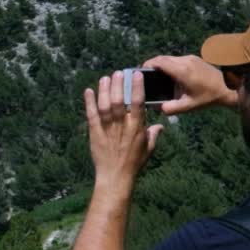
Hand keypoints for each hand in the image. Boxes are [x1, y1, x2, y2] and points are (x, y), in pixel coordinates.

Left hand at [83, 70, 161, 190]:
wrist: (114, 177)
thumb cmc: (134, 163)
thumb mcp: (148, 149)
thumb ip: (153, 135)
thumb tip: (160, 126)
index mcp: (136, 128)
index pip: (138, 104)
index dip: (137, 87)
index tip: (136, 74)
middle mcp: (122, 126)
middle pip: (119, 102)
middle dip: (118, 85)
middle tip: (118, 72)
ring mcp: (107, 129)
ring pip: (105, 106)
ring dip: (104, 90)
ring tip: (105, 78)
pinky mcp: (94, 134)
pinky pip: (91, 115)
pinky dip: (89, 103)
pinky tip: (88, 91)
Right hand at [142, 54, 236, 114]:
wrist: (227, 87)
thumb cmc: (207, 97)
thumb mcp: (189, 106)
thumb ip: (172, 108)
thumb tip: (158, 109)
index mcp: (182, 71)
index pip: (160, 62)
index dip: (148, 64)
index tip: (141, 72)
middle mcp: (185, 61)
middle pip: (163, 58)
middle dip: (152, 65)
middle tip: (146, 76)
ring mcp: (191, 58)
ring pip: (170, 57)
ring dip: (162, 64)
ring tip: (157, 77)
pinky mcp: (194, 58)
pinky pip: (177, 59)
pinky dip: (170, 64)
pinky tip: (170, 76)